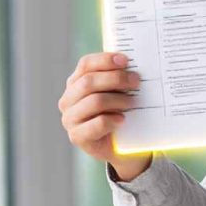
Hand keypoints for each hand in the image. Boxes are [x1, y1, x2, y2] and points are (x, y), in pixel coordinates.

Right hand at [57, 52, 151, 180]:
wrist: (120, 146)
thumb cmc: (120, 112)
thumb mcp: (118, 92)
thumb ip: (119, 78)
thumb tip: (135, 65)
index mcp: (76, 83)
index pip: (86, 64)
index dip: (105, 60)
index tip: (126, 60)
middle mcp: (68, 99)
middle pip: (89, 82)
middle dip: (116, 79)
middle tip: (136, 81)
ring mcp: (70, 119)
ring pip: (94, 101)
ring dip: (118, 100)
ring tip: (133, 103)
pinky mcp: (77, 136)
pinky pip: (97, 123)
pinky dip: (113, 119)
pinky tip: (123, 119)